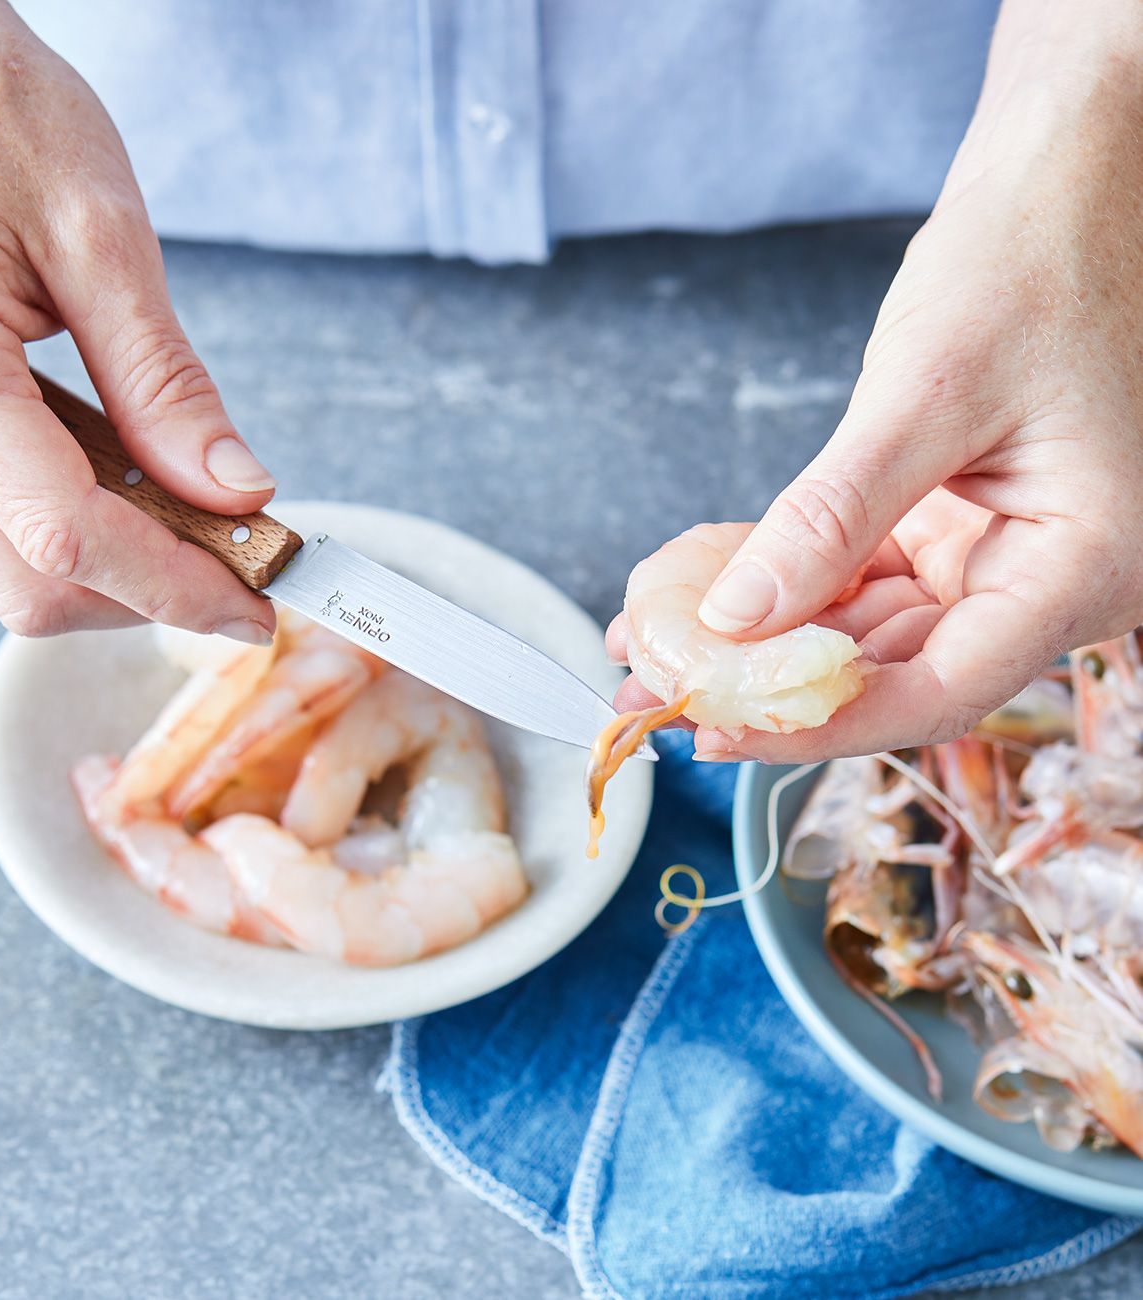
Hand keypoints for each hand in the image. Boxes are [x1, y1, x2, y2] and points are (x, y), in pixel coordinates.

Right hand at [0, 0, 277, 642]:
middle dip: (147, 597)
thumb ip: (165, 382)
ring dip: (110, 568)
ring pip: (1, 564)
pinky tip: (125, 485)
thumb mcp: (98, 231)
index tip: (256, 604)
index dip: (175, 589)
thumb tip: (233, 491)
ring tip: (193, 521)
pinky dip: (66, 529)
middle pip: (28, 584)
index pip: (69, 538)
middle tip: (240, 569)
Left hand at [616, 1, 1142, 760]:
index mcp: (1083, 567)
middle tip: (654, 690)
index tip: (711, 728)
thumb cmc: (1039, 256)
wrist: (1068, 178)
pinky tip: (709, 591)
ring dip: (764, 640)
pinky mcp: (956, 524)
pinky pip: (862, 579)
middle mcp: (1047, 580)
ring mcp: (1001, 556)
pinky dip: (787, 585)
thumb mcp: (929, 390)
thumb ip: (832, 516)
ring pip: (866, 631)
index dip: (813, 725)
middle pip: (891, 672)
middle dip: (767, 685)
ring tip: (657, 641)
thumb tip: (737, 618)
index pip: (935, 690)